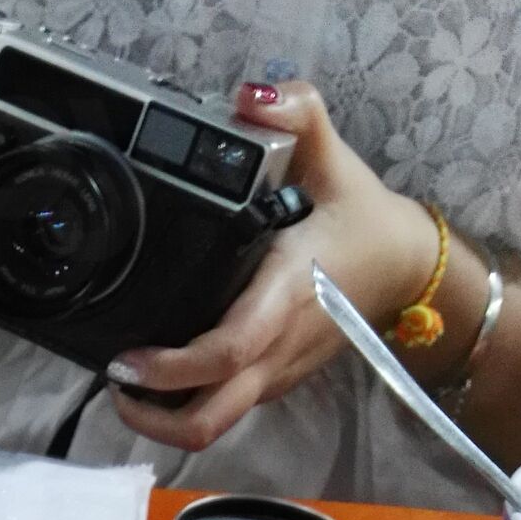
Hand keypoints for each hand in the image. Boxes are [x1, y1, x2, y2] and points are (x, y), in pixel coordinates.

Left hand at [106, 80, 440, 452]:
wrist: (406, 268)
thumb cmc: (361, 218)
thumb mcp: (334, 157)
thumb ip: (298, 116)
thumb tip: (251, 96)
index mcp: (287, 296)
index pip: (227, 352)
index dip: (171, 368)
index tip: (126, 361)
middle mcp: (279, 348)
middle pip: (212, 419)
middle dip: (154, 420)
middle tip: (114, 386)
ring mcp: (277, 374)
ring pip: (216, 423)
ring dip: (165, 417)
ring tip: (127, 386)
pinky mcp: (275, 383)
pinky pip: (226, 408)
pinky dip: (188, 403)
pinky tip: (162, 377)